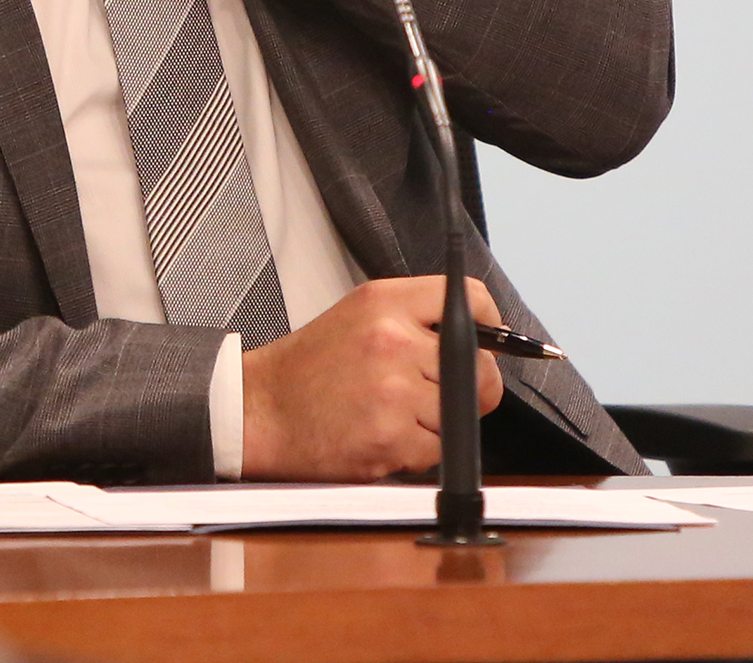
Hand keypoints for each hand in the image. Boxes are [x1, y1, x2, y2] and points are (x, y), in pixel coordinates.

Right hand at [240, 276, 504, 480]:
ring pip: (461, 415)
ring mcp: (393, 392)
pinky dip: (416, 452)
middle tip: (435, 395)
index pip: (470, 301)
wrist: (260, 411)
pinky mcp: (390, 440)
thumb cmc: (309, 368)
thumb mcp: (358, 315)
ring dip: (437, 424)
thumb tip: (486, 340)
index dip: (492, 327)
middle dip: (470, 390)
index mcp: (385, 302)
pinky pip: (437, 451)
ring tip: (394, 414)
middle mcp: (392, 341)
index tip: (490, 343)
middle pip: (480, 370)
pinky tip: (382, 436)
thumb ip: (416, 318)